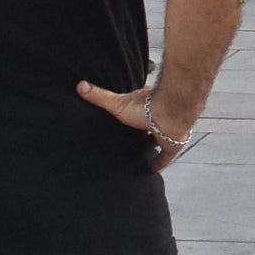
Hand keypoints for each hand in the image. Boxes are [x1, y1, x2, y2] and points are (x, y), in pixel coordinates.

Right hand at [76, 80, 191, 171]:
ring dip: (152, 145)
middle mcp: (158, 118)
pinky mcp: (173, 145)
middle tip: (134, 139)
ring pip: (158, 139)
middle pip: (149, 125)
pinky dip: (160, 162)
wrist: (172, 112)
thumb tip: (81, 85)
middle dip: (143, 131)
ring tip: (141, 154)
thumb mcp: (117, 103)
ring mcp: (166, 131)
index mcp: (145, 105)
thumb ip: (100, 96)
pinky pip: (166, 156)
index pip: (138, 109)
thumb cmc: (147, 106)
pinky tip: (153, 169)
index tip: (127, 118)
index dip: (132, 114)